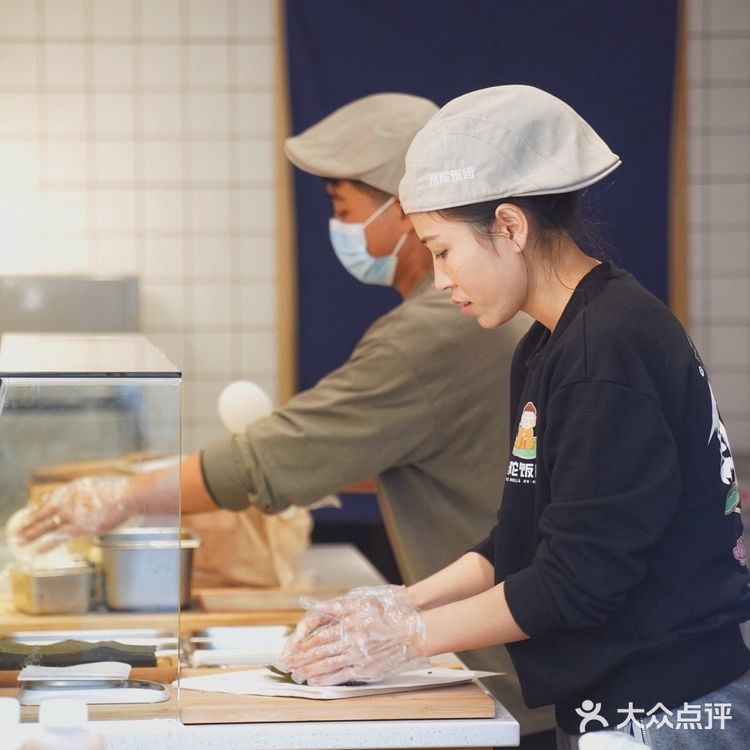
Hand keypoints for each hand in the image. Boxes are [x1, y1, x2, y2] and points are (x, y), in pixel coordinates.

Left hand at [12, 476, 133, 551]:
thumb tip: (78, 495)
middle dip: (28, 523)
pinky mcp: (79, 527)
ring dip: (30, 535)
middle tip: (16, 531)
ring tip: (18, 541)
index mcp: (72, 489)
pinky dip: (44, 545)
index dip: (37, 509)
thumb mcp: (97, 486)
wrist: (129, 495)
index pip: (48, 500)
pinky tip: (35, 551)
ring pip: (45, 526)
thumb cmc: (119, 491)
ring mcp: (72, 514)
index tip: (29, 514)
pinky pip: (57, 538)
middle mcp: (68, 500)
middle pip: (42, 513)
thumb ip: (82, 492)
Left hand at [277, 587, 426, 685]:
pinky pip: (341, 676)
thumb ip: (339, 608)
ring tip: (297, 673)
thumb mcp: (362, 604)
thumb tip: (319, 609)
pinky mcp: (365, 669)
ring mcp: (357, 657)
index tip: (290, 649)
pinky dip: (326, 679)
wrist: (410, 633)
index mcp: (347, 625)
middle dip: (301, 659)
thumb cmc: (387, 616)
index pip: (318, 637)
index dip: (302, 644)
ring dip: (310, 670)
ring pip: (327, 666)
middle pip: (319, 653)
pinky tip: (315, 680)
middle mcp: (350, 642)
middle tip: (287, 664)